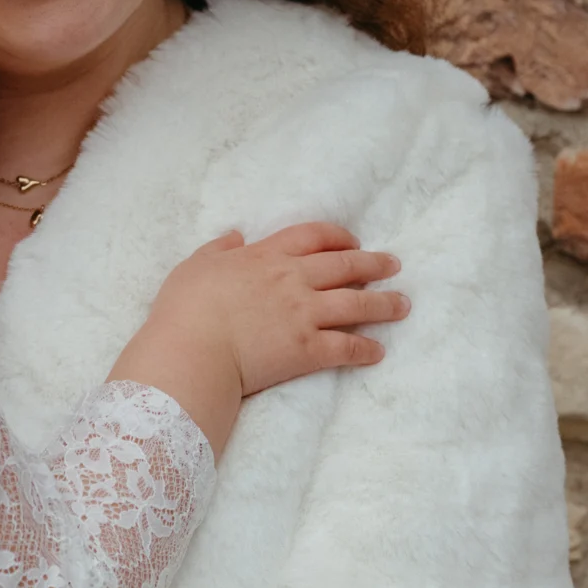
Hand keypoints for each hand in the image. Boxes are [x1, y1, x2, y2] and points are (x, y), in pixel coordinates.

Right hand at [109, 223, 407, 454]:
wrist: (192, 350)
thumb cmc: (185, 308)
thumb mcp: (195, 266)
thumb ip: (218, 250)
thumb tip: (235, 236)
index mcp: (266, 257)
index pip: (313, 236)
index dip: (338, 237)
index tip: (353, 242)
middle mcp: (293, 280)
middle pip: (345, 266)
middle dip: (374, 264)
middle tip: (393, 265)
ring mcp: (304, 315)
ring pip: (356, 304)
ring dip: (384, 304)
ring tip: (402, 305)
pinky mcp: (307, 350)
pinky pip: (346, 348)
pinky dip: (365, 350)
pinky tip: (377, 352)